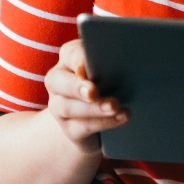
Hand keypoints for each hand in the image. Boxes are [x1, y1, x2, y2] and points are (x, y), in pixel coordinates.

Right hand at [44, 39, 129, 153]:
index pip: (69, 54)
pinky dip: (103, 122)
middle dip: (76, 87)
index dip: (77, 60)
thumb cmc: (107, 83)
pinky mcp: (69, 129)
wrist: (97, 119)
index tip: (85, 66)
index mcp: (67, 59)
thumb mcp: (108, 68)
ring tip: (114, 106)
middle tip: (93, 91)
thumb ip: (110, 62)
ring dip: (93, 107)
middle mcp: (57, 81)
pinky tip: (121, 117)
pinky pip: (82, 126)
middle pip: (57, 81)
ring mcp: (59, 107)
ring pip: (68, 107)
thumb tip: (125, 58)